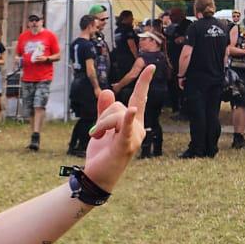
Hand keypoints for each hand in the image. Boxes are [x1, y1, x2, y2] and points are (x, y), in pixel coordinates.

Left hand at [83, 66, 152, 189]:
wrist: (96, 176)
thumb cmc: (102, 153)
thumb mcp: (101, 127)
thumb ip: (104, 110)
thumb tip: (108, 90)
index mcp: (133, 123)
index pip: (139, 98)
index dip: (144, 82)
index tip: (150, 67)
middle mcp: (138, 129)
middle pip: (118, 106)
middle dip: (102, 116)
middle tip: (94, 133)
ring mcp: (133, 138)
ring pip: (115, 114)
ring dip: (100, 125)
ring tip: (96, 137)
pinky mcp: (125, 146)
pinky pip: (125, 129)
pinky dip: (127, 120)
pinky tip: (131, 112)